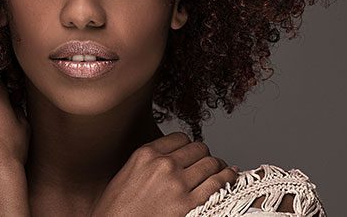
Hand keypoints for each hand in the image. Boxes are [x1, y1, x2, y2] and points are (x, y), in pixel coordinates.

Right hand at [90, 131, 238, 216]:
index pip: (180, 138)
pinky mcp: (189, 205)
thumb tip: (171, 158)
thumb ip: (148, 162)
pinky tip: (231, 175)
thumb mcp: (126, 175)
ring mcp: (177, 184)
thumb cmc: (116, 210)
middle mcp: (163, 165)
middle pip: (198, 148)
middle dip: (204, 155)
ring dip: (218, 166)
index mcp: (146, 154)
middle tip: (206, 163)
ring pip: (210, 163)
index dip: (189, 146)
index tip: (191, 153)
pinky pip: (217, 183)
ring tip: (221, 169)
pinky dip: (228, 177)